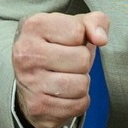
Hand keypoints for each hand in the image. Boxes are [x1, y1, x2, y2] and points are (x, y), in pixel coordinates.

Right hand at [12, 11, 109, 127]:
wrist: (30, 79)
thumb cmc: (56, 48)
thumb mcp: (74, 26)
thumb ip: (95, 21)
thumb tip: (101, 38)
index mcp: (33, 26)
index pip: (77, 31)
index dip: (81, 38)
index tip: (68, 42)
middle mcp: (26, 53)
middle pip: (81, 59)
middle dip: (82, 63)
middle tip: (68, 63)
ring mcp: (29, 82)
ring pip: (81, 84)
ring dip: (81, 83)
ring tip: (66, 77)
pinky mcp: (37, 106)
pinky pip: (78, 105)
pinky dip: (77, 101)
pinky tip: (64, 94)